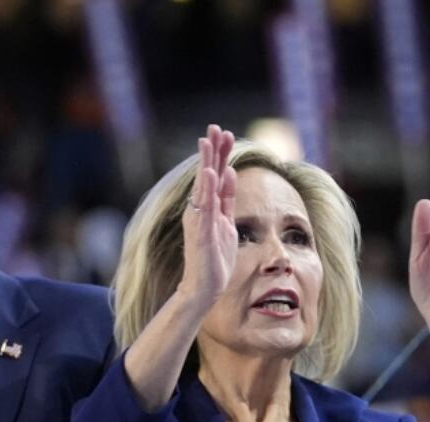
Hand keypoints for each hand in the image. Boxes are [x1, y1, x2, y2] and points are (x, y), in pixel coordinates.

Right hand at [178, 124, 237, 308]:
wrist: (204, 287)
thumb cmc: (215, 258)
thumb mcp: (226, 222)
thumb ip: (227, 198)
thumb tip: (230, 172)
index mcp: (208, 206)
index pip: (215, 174)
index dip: (219, 153)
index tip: (224, 132)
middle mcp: (199, 210)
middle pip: (207, 174)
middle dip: (212, 150)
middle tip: (215, 126)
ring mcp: (199, 220)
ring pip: (203, 186)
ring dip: (207, 163)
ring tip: (209, 142)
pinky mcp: (202, 232)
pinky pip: (205, 207)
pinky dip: (207, 189)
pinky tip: (210, 173)